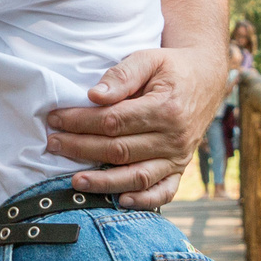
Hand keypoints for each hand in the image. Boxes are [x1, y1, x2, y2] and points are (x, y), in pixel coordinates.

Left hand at [45, 44, 228, 206]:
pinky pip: (163, 192)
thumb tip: (95, 96)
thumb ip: (122, 74)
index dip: (81, 122)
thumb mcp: (149, 58)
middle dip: (81, 148)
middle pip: (119, 150)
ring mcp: (178, 157)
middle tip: (53, 144)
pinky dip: (143, 201)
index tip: (56, 119)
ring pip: (137, 176)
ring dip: (104, 182)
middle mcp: (173, 138)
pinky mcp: (180, 168)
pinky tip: (120, 201)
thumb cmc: (172, 67)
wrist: (207, 79)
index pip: (113, 121)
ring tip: (75, 181)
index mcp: (165, 108)